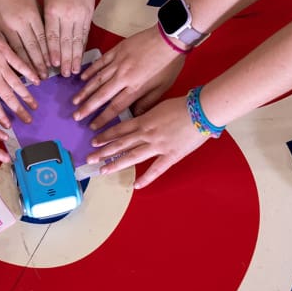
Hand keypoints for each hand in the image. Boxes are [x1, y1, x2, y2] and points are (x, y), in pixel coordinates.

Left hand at [0, 24, 38, 127]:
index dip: (1, 116)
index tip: (9, 125)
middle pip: (9, 97)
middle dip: (19, 110)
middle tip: (28, 120)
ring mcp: (1, 62)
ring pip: (17, 83)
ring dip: (27, 95)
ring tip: (35, 105)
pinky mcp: (6, 50)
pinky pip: (21, 64)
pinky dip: (29, 72)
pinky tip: (37, 80)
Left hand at [44, 0, 94, 76]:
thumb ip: (45, 18)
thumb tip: (41, 40)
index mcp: (52, 10)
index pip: (51, 35)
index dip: (52, 52)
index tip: (53, 65)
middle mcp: (67, 14)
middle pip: (65, 41)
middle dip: (66, 60)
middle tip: (65, 75)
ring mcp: (80, 15)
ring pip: (77, 40)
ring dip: (76, 56)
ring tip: (75, 70)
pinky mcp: (89, 14)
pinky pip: (85, 33)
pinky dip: (83, 46)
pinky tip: (81, 55)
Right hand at [71, 25, 184, 129]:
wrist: (169, 38)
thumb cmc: (169, 64)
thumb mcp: (162, 88)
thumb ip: (146, 103)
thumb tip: (134, 115)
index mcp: (135, 87)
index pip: (115, 107)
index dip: (103, 118)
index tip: (93, 126)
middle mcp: (123, 77)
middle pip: (101, 95)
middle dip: (87, 107)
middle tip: (76, 116)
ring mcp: (118, 63)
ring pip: (97, 79)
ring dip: (85, 91)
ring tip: (75, 101)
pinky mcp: (117, 51)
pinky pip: (100, 62)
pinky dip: (91, 70)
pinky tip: (82, 78)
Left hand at [86, 97, 208, 188]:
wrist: (202, 110)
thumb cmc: (183, 105)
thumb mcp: (159, 105)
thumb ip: (148, 114)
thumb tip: (138, 119)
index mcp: (145, 120)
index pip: (120, 129)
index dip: (106, 136)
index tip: (94, 141)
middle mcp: (147, 133)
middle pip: (121, 143)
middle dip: (104, 151)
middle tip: (90, 158)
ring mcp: (158, 145)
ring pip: (132, 156)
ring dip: (116, 163)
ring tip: (103, 170)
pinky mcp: (171, 155)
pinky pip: (156, 169)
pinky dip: (146, 178)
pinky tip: (136, 185)